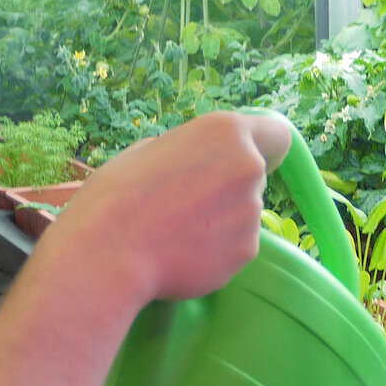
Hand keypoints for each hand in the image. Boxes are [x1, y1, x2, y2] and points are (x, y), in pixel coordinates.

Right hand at [47, 110, 291, 305]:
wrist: (108, 252)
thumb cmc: (116, 195)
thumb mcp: (147, 151)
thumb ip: (185, 152)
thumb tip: (194, 163)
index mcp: (226, 132)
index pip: (277, 136)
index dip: (264, 149)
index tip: (249, 162)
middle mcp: (249, 167)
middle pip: (253, 178)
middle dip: (227, 188)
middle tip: (184, 203)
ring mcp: (252, 213)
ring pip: (243, 215)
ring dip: (219, 222)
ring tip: (175, 232)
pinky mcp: (246, 252)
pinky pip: (234, 247)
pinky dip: (214, 251)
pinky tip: (179, 253)